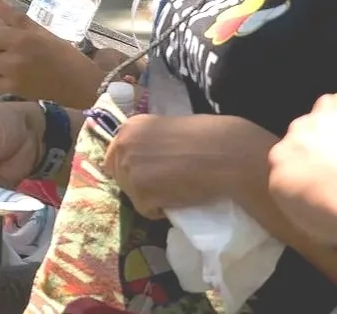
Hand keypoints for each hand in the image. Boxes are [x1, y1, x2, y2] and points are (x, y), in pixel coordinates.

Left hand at [0, 5, 110, 106]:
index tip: (7, 35)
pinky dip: (2, 82)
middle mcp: (13, 59)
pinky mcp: (16, 94)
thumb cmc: (65, 55)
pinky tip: (15, 78)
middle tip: (12, 50)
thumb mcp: (42, 32)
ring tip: (13, 65)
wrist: (80, 84)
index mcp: (21, 40)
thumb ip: (16, 17)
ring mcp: (13, 79)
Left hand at [104, 113, 272, 218]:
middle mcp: (123, 147)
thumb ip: (148, 142)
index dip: (131, 168)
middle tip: (165, 183)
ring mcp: (130, 172)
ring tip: (175, 188)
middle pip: (120, 177)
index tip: (149, 173)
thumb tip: (142, 160)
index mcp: (129, 127)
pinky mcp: (141, 195)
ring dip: (150, 196)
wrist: (223, 153)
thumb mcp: (167, 129)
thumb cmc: (205, 137)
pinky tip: (178, 197)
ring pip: (132, 195)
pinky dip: (160, 209)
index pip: (114, 156)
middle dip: (139, 183)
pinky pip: (146, 210)